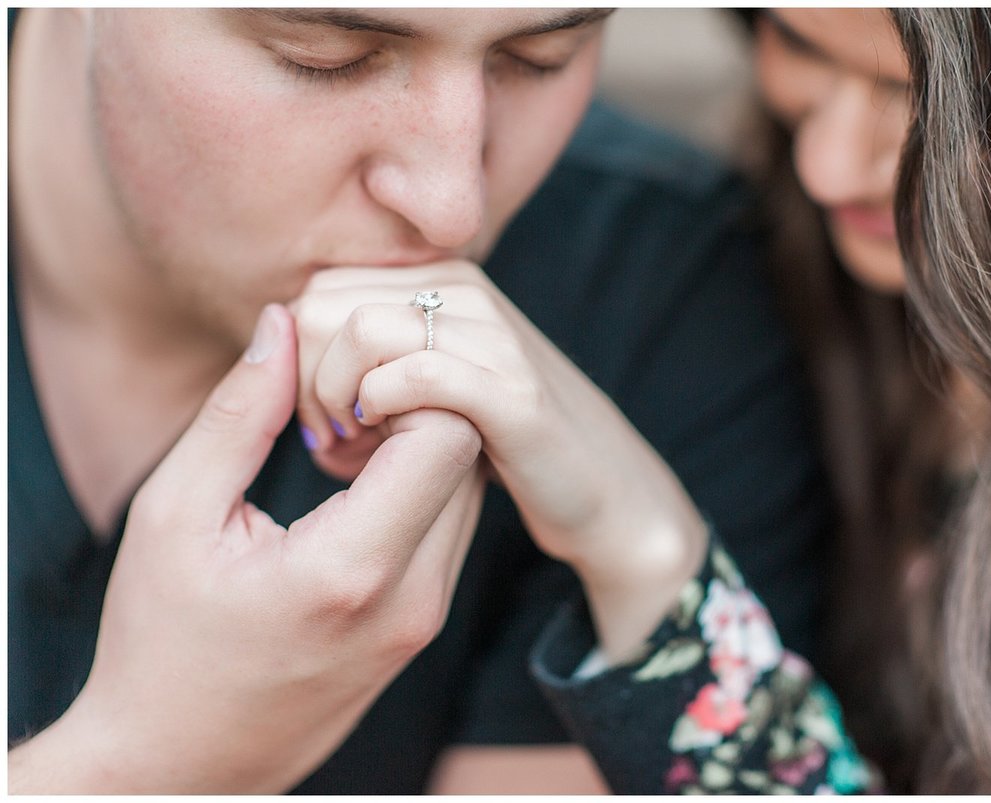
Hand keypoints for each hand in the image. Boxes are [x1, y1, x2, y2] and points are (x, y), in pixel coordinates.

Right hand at [9, 304, 484, 793]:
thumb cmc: (161, 641)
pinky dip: (420, 489)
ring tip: (343, 454)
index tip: (340, 398)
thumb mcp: (175, 516)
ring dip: (420, 449)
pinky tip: (356, 491)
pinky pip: (453, 527)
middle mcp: (411, 598)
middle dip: (417, 410)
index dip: (408, 387)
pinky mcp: (426, 624)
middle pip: (470, 456)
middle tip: (341, 415)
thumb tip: (283, 322)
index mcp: (351, 569)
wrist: (185, 761)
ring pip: (470, 489)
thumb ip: (237, 414)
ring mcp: (426, 617)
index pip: (448, 433)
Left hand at [291, 265, 707, 657]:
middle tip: (328, 438)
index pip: (319, 289)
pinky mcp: (512, 392)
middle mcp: (465, 291)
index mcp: (439, 281)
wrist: (604, 490)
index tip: (319, 418)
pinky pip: (416, 376)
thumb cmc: (502, 442)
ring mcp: (492, 335)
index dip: (297, 358)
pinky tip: (381, 444)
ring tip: (349, 447)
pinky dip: (379, 413)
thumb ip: (370, 349)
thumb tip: (279, 340)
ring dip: (335, 398)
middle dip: (305, 379)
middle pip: (325, 303)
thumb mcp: (431, 379)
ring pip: (361, 329)